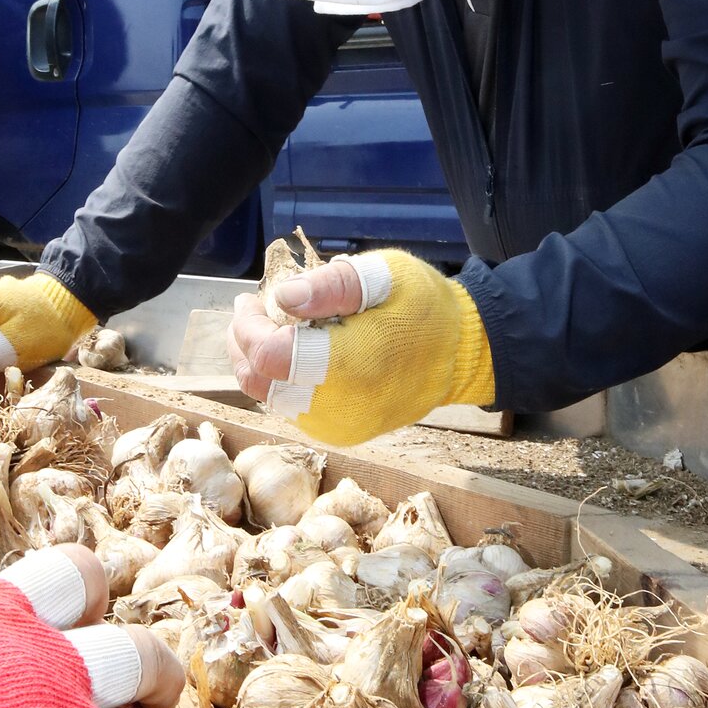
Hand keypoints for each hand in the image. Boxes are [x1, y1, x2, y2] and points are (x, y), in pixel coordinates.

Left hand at [229, 247, 495, 445]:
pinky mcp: (342, 431)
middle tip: (248, 312)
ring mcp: (337, 424)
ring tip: (266, 329)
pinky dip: (280, 381)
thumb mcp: (383, 276)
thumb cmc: (424, 307)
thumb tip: (283, 297)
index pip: (267, 356)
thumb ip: (330, 285)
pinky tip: (292, 354)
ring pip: (271, 399)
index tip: (250, 300)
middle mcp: (336, 405)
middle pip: (258, 383)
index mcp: (346, 365)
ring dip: (257, 364)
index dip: (247, 327)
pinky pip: (293, 409)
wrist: (464, 354)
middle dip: (242, 345)